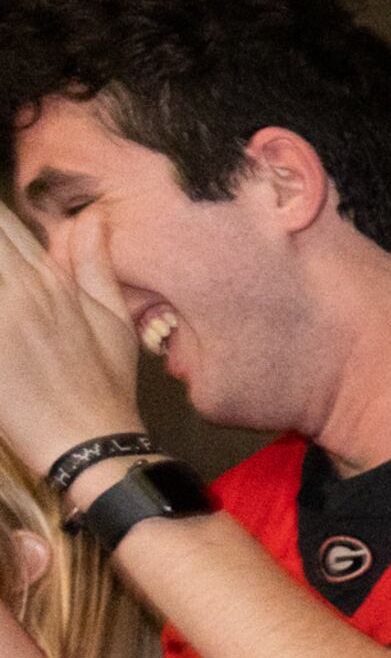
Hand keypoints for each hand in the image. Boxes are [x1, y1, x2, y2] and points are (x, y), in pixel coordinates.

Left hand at [0, 200, 145, 489]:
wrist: (91, 443)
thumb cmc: (105, 386)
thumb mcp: (113, 321)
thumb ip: (94, 263)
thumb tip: (92, 214)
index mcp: (51, 282)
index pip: (4, 225)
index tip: (1, 239)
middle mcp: (21, 293)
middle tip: (7, 298)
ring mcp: (2, 321)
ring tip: (7, 313)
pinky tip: (1, 339)